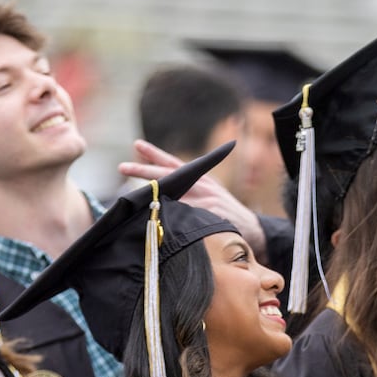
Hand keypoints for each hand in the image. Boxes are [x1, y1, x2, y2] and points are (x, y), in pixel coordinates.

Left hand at [118, 140, 268, 258]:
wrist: (254, 231)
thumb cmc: (227, 216)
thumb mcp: (211, 200)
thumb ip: (188, 197)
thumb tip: (160, 200)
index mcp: (201, 179)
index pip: (174, 164)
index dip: (154, 155)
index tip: (136, 145)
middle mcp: (203, 184)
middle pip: (169, 173)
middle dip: (144, 169)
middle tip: (122, 166)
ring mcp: (207, 198)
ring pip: (173, 191)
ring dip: (152, 192)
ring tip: (132, 193)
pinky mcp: (211, 212)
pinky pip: (185, 211)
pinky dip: (170, 212)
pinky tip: (154, 213)